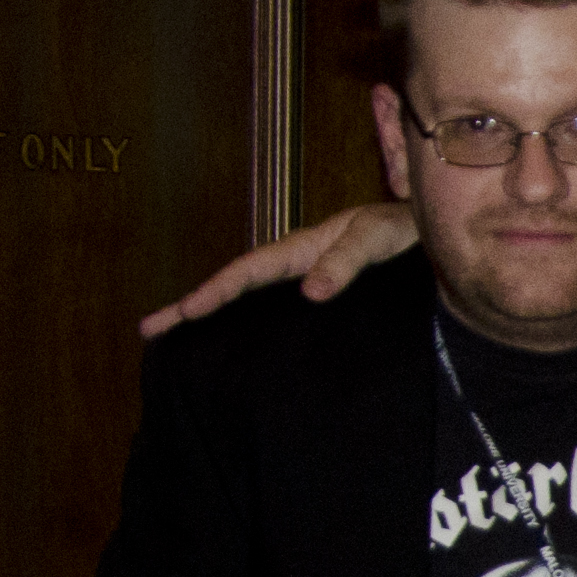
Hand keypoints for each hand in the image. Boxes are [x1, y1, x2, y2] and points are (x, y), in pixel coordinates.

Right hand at [140, 203, 416, 336]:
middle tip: (149, 330)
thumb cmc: (401, 229)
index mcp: (299, 249)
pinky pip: (273, 313)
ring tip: (176, 341)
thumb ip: (345, 261)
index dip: (212, 292)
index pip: (245, 273)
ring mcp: (303, 281)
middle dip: (191, 307)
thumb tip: (310, 292)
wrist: (427, 235)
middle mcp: (293, 266)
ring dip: (214, 319)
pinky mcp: (321, 299)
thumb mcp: (375, 238)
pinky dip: (247, 327)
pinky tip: (236, 348)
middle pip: (233, 289)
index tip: (182, 314)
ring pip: (249, 302)